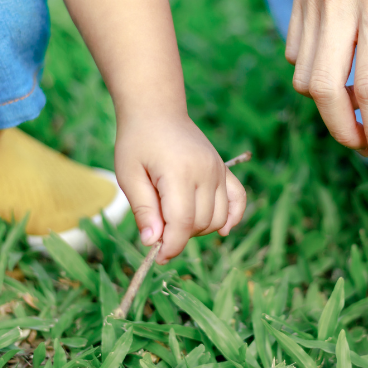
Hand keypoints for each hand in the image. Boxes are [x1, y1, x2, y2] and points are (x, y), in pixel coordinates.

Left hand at [114, 114, 246, 263]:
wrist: (157, 111)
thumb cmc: (137, 142)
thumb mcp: (129, 175)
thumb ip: (143, 210)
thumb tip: (153, 242)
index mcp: (179, 172)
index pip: (182, 222)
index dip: (170, 246)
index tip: (157, 256)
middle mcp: (205, 172)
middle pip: (200, 223)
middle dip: (179, 235)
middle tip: (157, 230)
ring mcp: (218, 170)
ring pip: (218, 218)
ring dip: (198, 229)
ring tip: (175, 219)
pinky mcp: (224, 170)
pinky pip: (238, 200)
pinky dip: (232, 217)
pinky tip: (222, 229)